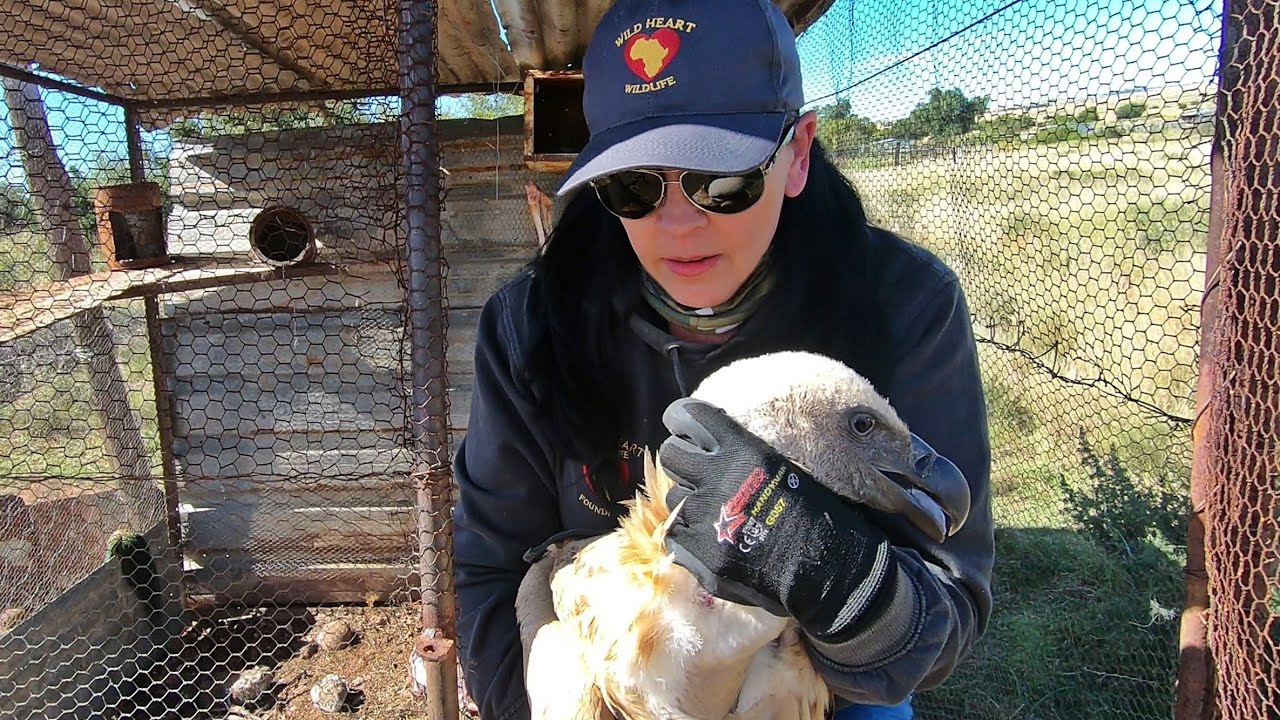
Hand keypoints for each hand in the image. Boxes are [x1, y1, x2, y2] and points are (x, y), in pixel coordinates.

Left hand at [658, 397, 899, 641]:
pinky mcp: (698, 551)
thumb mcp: (782, 468)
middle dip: (683, 461)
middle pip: (671, 455)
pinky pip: (677, 534)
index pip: (687, 417)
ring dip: (691, 503)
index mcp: (741, 451)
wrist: (825, 567)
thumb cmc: (816, 513)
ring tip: (714, 515)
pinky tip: (712, 541)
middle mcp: (716, 478)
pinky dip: (690, 536)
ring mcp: (704, 516)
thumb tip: (712, 444)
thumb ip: (742, 454)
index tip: (683, 425)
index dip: (681, 419)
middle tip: (698, 473)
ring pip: (675, 498)